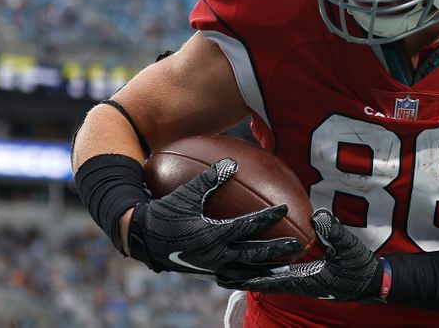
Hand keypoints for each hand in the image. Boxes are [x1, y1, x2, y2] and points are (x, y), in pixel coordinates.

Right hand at [127, 158, 300, 281]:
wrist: (141, 238)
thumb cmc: (163, 213)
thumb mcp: (185, 195)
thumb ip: (209, 179)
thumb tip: (231, 162)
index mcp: (211, 235)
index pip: (247, 226)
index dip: (268, 217)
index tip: (284, 209)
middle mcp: (213, 255)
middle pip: (253, 254)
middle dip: (276, 250)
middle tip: (297, 245)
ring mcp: (210, 266)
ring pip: (245, 271)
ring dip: (266, 268)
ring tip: (285, 267)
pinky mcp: (206, 272)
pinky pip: (233, 276)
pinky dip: (248, 275)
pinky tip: (258, 272)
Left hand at [227, 209, 384, 302]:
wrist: (371, 282)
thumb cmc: (361, 268)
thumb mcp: (350, 249)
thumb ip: (335, 233)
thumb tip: (318, 216)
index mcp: (304, 281)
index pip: (269, 280)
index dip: (245, 277)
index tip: (224, 274)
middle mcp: (297, 284)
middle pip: (262, 281)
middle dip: (239, 278)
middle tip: (213, 271)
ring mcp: (300, 282)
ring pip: (268, 278)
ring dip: (247, 273)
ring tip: (225, 266)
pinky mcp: (304, 278)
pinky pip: (278, 273)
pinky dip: (263, 268)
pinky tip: (255, 258)